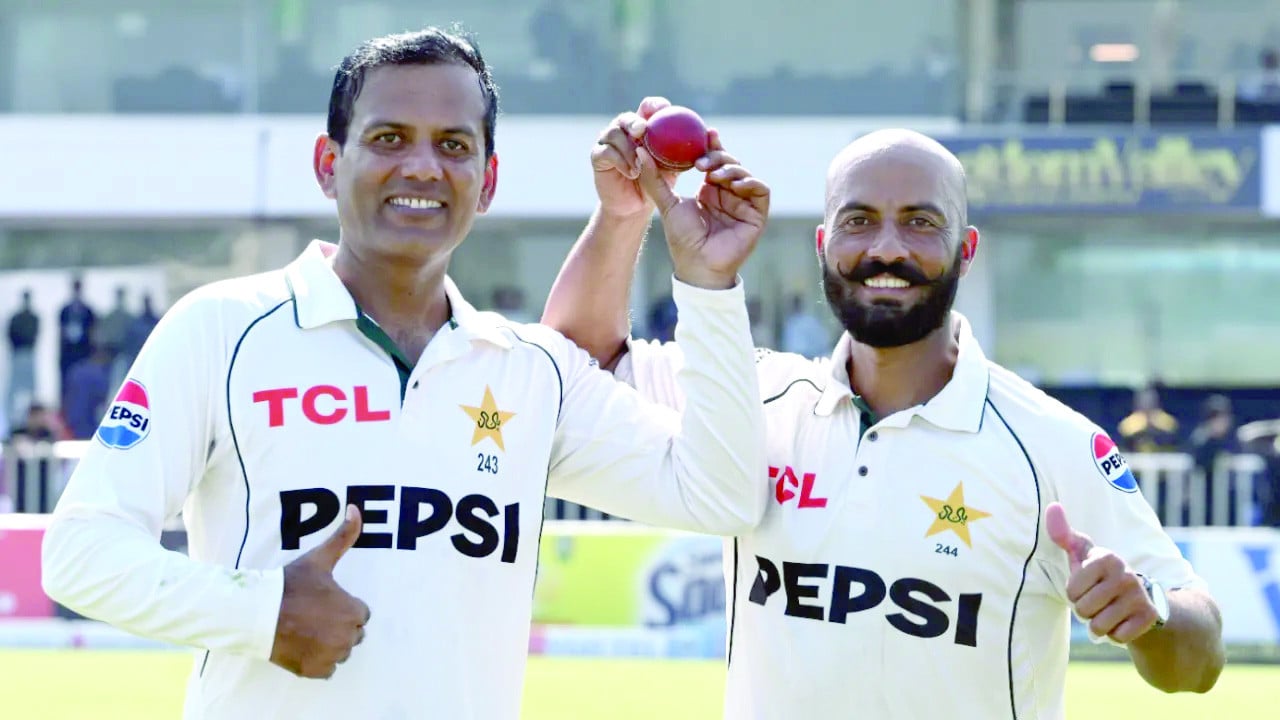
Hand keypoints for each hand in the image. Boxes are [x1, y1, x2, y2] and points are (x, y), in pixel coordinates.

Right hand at [270, 505, 370, 678]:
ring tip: (307, 629)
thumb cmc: (289, 586)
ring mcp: (332, 656)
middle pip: (353, 633)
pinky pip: (328, 669)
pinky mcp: (316, 671)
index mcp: (354, 611)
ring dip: (330, 644)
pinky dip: (318, 661)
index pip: (361, 613)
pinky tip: (302, 645)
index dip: (344, 606)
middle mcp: (348, 637)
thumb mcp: (319, 559)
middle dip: (339, 625)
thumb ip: (343, 536)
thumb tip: (356, 509)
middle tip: (313, 615)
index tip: (324, 602)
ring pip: (341, 651)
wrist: (255, 614)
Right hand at [591, 96, 679, 218]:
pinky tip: (632, 172)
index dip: (654, 106)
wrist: (634, 206)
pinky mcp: (597, 156)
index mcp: (643, 127)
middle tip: (642, 130)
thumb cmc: (656, 183)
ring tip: (640, 166)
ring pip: (614, 133)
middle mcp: (624, 130)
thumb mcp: (672, 166)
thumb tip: (710, 134)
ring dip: (628, 148)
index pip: (647, 108)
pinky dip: (620, 161)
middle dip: (635, 121)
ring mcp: (608, 141)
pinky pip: (606, 152)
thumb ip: (684, 151)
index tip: (664, 109)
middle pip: (627, 117)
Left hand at [635, 130, 769, 289]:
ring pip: (745, 173)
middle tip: (702, 161)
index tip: (706, 132)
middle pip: (730, 163)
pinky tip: (734, 184)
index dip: (712, 145)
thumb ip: (654, 180)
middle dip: (718, 156)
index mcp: (710, 189)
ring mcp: (743, 203)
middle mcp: (729, 193)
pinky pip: (761, 190)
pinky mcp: (757, 214)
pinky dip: (750, 182)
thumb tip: (640, 152)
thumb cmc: (682, 239)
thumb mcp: (666, 204)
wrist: (697, 266)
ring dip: (731, 168)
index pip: (714, 160)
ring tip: (713, 174)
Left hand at [1046, 502, 1159, 643]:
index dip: (1075, 594)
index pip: (1072, 591)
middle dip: (1086, 611)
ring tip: (1110, 611)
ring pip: (1098, 626)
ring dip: (1099, 624)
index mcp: (1107, 557)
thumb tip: (1052, 506)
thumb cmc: (1101, 577)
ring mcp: (1140, 595)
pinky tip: (1124, 621)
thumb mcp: (1083, 556)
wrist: (1143, 600)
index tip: (1088, 586)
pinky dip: (1116, 634)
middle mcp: (1126, 574)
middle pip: (1083, 609)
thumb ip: (1064, 535)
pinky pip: (1117, 637)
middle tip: (1100, 601)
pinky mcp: (1150, 617)